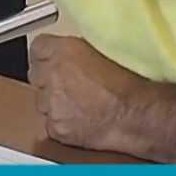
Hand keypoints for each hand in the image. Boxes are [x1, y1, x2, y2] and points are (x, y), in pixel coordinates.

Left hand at [29, 35, 143, 151]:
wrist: (138, 115)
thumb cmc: (133, 84)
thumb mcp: (110, 50)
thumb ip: (84, 49)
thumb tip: (79, 51)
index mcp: (63, 50)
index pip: (39, 47)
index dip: (49, 55)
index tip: (57, 59)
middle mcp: (51, 75)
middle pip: (37, 75)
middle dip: (51, 79)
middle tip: (74, 84)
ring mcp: (50, 104)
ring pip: (43, 101)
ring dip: (56, 102)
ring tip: (83, 104)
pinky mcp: (55, 127)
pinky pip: (52, 124)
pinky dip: (65, 123)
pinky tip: (85, 120)